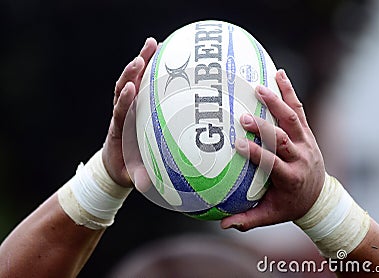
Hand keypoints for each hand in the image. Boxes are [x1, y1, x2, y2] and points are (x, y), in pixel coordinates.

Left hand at [102, 37, 156, 187]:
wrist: (115, 164)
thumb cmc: (126, 169)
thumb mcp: (131, 175)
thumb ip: (137, 176)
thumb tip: (144, 183)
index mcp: (119, 131)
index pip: (120, 113)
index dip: (124, 101)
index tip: (130, 89)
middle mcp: (121, 114)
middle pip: (123, 88)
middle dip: (131, 72)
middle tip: (142, 57)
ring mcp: (127, 107)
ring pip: (131, 80)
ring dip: (140, 62)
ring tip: (153, 44)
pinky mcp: (135, 104)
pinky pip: (140, 83)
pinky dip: (147, 68)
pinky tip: (159, 53)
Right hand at [221, 69, 324, 230]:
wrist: (319, 197)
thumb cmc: (290, 205)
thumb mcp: (271, 215)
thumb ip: (247, 220)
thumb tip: (221, 225)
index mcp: (290, 178)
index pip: (273, 163)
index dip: (257, 153)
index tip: (238, 143)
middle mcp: (300, 157)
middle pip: (283, 138)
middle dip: (264, 127)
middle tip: (244, 117)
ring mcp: (306, 142)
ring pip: (293, 119)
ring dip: (277, 102)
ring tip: (259, 87)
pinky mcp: (307, 133)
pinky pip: (299, 110)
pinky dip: (289, 92)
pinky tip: (279, 74)